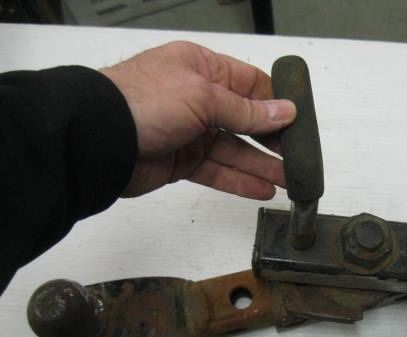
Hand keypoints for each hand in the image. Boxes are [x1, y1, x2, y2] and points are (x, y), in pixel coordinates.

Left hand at [100, 41, 295, 198]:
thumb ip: (246, 110)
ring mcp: (189, 131)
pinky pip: (217, 171)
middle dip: (273, 140)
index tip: (299, 122)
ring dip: (261, 165)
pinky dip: (239, 181)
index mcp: (202, 69)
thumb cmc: (142, 102)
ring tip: (288, 180)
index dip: (276, 103)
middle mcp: (197, 98)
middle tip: (297, 157)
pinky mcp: (181, 161)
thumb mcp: (203, 96)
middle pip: (245, 121)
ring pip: (234, 150)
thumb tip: (284, 111)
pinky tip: (261, 189)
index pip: (250, 84)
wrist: (98, 140)